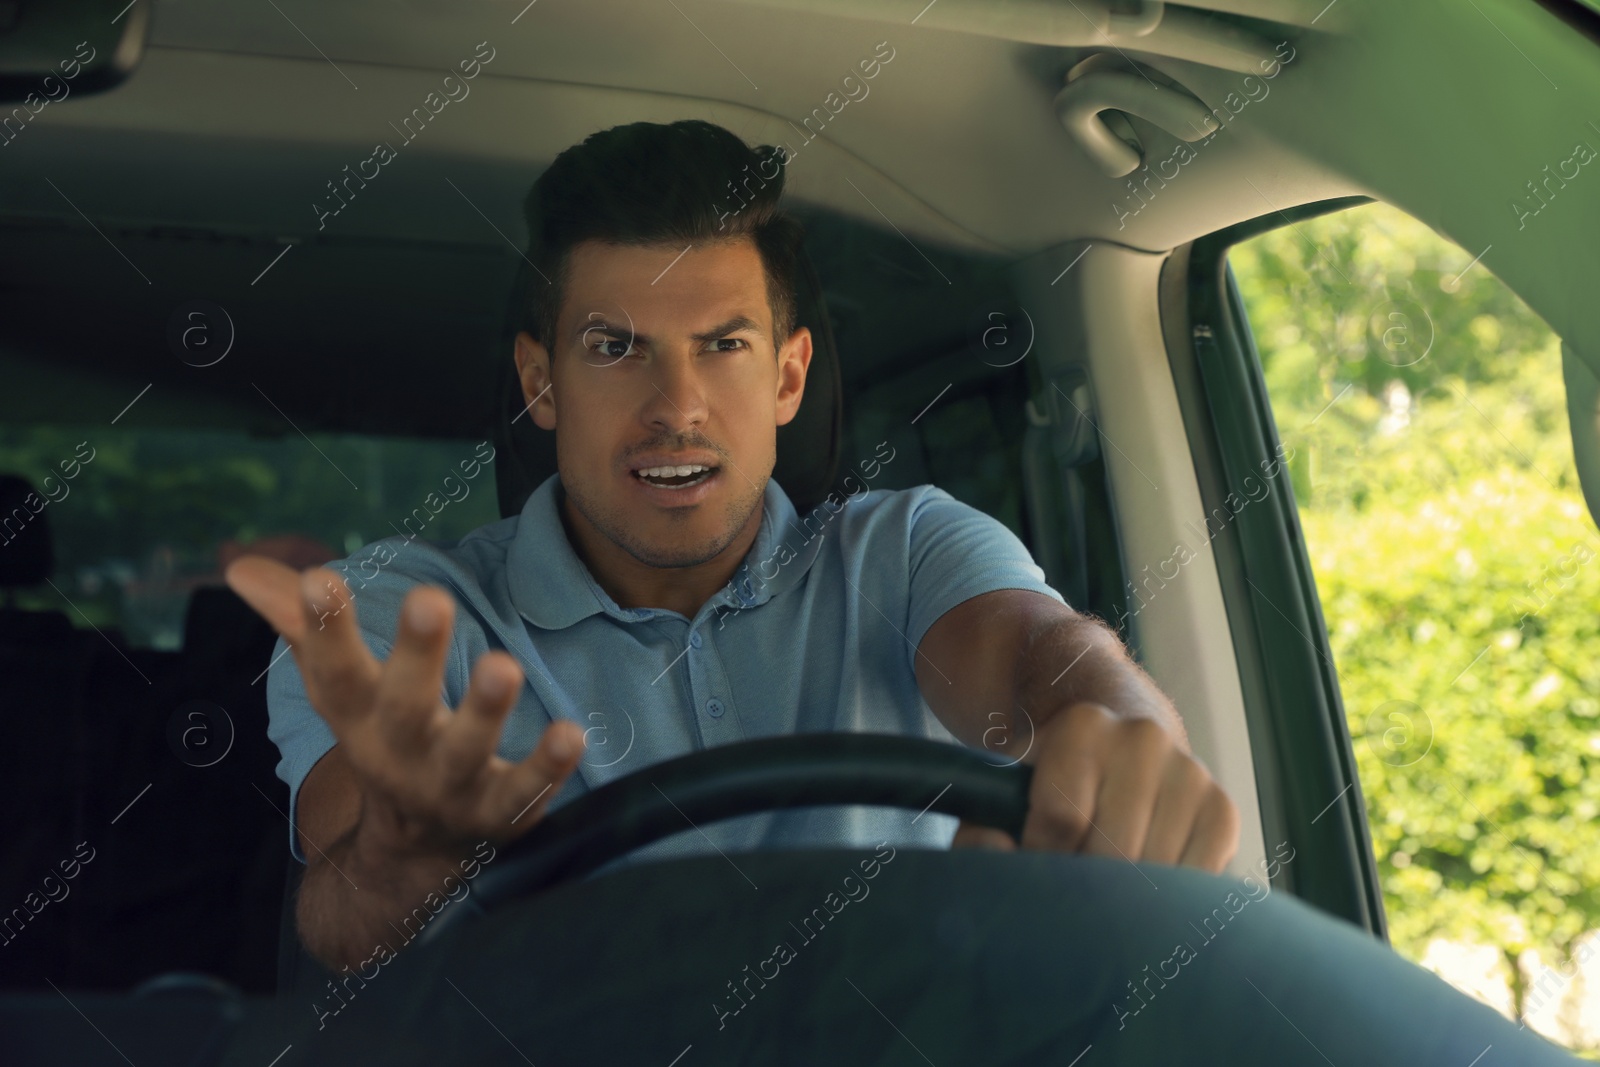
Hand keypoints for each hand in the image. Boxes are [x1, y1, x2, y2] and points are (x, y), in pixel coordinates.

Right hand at [225, 557, 586, 859]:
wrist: (414, 851)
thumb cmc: (384, 737)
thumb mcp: (343, 690)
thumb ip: (304, 625)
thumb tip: (240, 564)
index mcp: (358, 718)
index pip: (333, 673)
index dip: (324, 629)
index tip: (318, 579)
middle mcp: (399, 753)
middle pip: (402, 707)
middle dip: (415, 656)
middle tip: (429, 598)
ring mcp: (450, 786)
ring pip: (465, 751)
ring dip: (484, 710)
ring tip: (503, 665)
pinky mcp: (501, 811)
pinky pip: (525, 790)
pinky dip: (547, 766)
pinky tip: (572, 732)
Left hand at [952, 702, 1238, 872]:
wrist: (1120, 748)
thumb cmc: (1055, 780)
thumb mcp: (1009, 790)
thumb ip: (984, 826)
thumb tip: (997, 854)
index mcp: (1082, 726)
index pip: (1061, 818)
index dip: (1042, 858)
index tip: (1036, 866)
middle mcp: (1142, 739)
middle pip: (1112, 849)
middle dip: (1087, 880)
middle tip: (1075, 881)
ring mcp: (1189, 772)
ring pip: (1156, 871)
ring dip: (1129, 894)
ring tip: (1108, 877)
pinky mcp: (1222, 809)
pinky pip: (1199, 878)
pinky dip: (1171, 896)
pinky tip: (1147, 878)